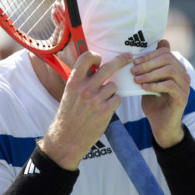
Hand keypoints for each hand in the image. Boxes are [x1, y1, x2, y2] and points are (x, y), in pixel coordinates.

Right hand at [41, 51, 131, 169]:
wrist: (67, 138)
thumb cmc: (68, 115)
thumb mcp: (69, 94)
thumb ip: (81, 80)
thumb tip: (95, 67)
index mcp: (74, 82)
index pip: (86, 58)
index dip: (95, 56)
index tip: (100, 60)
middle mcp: (85, 89)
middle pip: (108, 67)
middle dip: (121, 61)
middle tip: (128, 57)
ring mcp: (96, 100)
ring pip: (114, 86)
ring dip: (111, 91)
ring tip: (102, 100)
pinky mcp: (105, 111)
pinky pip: (117, 99)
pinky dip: (113, 102)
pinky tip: (105, 108)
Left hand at [132, 39, 190, 147]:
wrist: (161, 126)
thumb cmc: (154, 103)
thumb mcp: (148, 83)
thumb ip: (147, 70)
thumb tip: (138, 54)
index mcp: (176, 68)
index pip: (165, 51)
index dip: (149, 54)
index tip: (135, 61)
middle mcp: (183, 75)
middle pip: (167, 58)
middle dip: (148, 63)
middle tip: (133, 70)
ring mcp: (185, 86)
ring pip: (169, 70)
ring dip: (150, 73)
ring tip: (137, 79)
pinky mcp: (183, 97)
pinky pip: (170, 85)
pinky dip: (155, 85)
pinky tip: (144, 88)